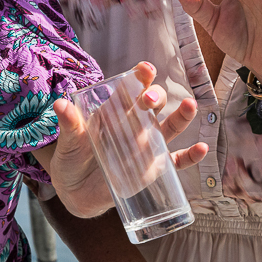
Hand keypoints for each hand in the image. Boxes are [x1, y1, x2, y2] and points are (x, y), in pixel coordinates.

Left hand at [35, 62, 208, 217]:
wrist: (76, 192)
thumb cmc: (72, 160)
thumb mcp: (68, 143)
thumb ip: (69, 125)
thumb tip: (60, 104)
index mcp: (115, 112)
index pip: (130, 90)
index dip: (140, 77)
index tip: (144, 69)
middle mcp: (136, 124)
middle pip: (152, 105)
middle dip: (154, 97)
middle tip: (149, 99)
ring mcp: (148, 146)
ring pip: (170, 128)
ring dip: (181, 117)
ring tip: (190, 105)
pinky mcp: (153, 169)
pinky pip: (176, 161)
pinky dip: (190, 157)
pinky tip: (202, 149)